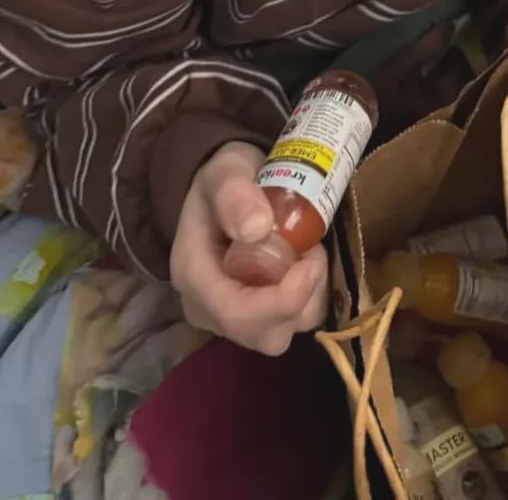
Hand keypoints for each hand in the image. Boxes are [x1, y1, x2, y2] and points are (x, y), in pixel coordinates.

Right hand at [170, 139, 327, 354]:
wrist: (224, 188)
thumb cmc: (223, 179)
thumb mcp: (226, 172)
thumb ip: (235, 195)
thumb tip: (256, 229)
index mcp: (194, 276)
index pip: (237, 314)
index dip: (284, 299)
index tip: (312, 259)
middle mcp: (209, 309)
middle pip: (264, 335)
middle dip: (302, 298)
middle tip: (313, 250)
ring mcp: (231, 317)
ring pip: (282, 334)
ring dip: (310, 298)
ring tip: (308, 252)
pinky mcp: (254, 316)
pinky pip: (289, 324)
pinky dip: (309, 299)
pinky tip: (306, 264)